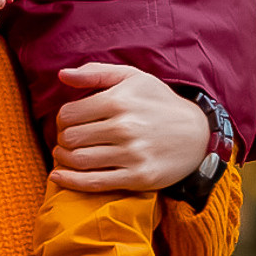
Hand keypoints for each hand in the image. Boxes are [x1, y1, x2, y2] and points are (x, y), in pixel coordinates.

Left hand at [48, 64, 212, 193]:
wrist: (198, 135)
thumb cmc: (160, 103)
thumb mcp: (133, 78)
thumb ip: (95, 73)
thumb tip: (62, 75)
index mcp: (119, 100)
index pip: (68, 114)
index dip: (62, 119)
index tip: (69, 122)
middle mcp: (124, 127)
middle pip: (70, 138)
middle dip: (62, 139)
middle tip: (67, 140)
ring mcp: (131, 154)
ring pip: (78, 160)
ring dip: (64, 159)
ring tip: (65, 155)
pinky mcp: (138, 177)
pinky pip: (94, 183)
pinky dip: (70, 181)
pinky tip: (58, 176)